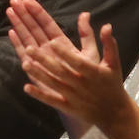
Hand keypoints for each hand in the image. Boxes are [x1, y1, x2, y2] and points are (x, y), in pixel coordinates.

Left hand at [6, 0, 129, 129]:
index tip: (53, 42)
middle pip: (60, 72)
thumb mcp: (114, 63)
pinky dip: (39, 95)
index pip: (77, 62)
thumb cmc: (112, 84)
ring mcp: (73, 97)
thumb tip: (106, 25)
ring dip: (38, 75)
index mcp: (93, 73)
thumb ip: (109, 44)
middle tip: (30, 49)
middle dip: (44, 60)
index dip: (65, 53)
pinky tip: (26, 87)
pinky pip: (51, 101)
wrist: (113, 113)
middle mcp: (81, 85)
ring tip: (25, 64)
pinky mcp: (68, 107)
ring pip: (53, 85)